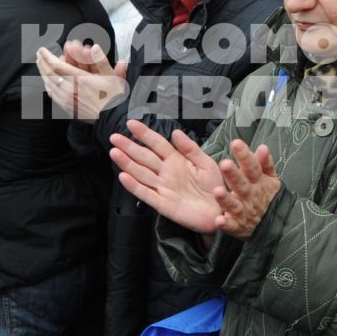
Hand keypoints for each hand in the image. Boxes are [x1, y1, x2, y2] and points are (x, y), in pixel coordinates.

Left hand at [36, 41, 128, 121]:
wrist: (111, 118)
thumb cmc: (113, 97)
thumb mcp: (111, 76)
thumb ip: (101, 60)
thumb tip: (94, 47)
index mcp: (80, 79)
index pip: (57, 65)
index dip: (47, 56)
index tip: (42, 49)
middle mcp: (70, 89)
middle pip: (49, 74)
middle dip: (42, 62)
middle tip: (38, 54)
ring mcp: (67, 100)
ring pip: (49, 84)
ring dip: (43, 73)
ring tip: (40, 65)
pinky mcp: (67, 108)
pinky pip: (53, 95)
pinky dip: (48, 86)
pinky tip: (47, 82)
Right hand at [109, 121, 224, 235]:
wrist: (222, 212)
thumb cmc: (215, 187)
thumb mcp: (206, 164)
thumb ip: (190, 149)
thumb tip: (175, 132)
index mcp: (177, 161)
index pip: (157, 144)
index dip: (144, 134)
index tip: (131, 123)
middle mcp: (166, 173)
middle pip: (144, 157)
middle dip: (129, 147)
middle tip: (114, 137)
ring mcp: (163, 188)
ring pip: (141, 173)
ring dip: (127, 163)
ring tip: (114, 152)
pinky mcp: (163, 204)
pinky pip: (146, 194)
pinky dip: (134, 186)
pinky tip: (123, 176)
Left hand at [215, 139, 278, 239]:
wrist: (278, 226)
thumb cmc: (268, 197)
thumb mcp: (271, 179)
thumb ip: (265, 163)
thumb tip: (263, 147)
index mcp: (257, 182)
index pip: (252, 167)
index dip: (245, 156)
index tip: (236, 143)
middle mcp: (250, 196)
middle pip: (242, 184)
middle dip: (233, 175)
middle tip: (224, 164)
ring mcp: (245, 212)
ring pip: (235, 205)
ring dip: (226, 199)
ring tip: (217, 191)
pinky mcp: (240, 227)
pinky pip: (232, 227)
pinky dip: (226, 225)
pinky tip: (219, 221)